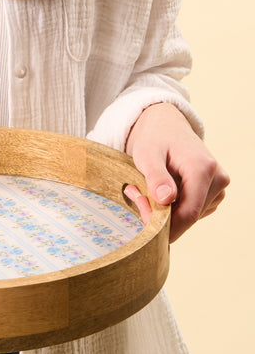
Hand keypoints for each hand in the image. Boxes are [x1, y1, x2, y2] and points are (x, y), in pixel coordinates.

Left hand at [124, 103, 228, 241]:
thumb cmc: (155, 139)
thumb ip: (156, 176)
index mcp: (203, 168)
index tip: (144, 226)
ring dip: (165, 211)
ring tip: (143, 189)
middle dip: (160, 216)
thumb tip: (166, 200)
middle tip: (135, 196)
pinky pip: (192, 210)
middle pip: (189, 215)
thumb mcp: (148, 154)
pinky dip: (174, 207)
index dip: (166, 227)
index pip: (188, 213)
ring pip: (190, 215)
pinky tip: (159, 191)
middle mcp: (217, 179)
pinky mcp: (213, 192)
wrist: (166, 127)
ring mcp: (218, 186)